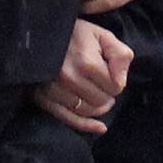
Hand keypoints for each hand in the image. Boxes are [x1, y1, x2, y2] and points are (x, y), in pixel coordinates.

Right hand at [34, 18, 133, 134]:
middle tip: (99, 81)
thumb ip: (120, 55)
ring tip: (93, 91)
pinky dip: (86, 126)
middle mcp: (69, 79)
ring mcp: (55, 91)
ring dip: (96, 105)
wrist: (41, 35)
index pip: (115, 88)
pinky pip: (69, 120)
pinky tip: (100, 127)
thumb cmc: (76, 35)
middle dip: (106, 94)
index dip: (116, 81)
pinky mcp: (44, 99)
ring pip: (88, 111)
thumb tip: (121, 82)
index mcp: (86, 62)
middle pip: (102, 102)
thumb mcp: (102, 36)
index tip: (108, 72)